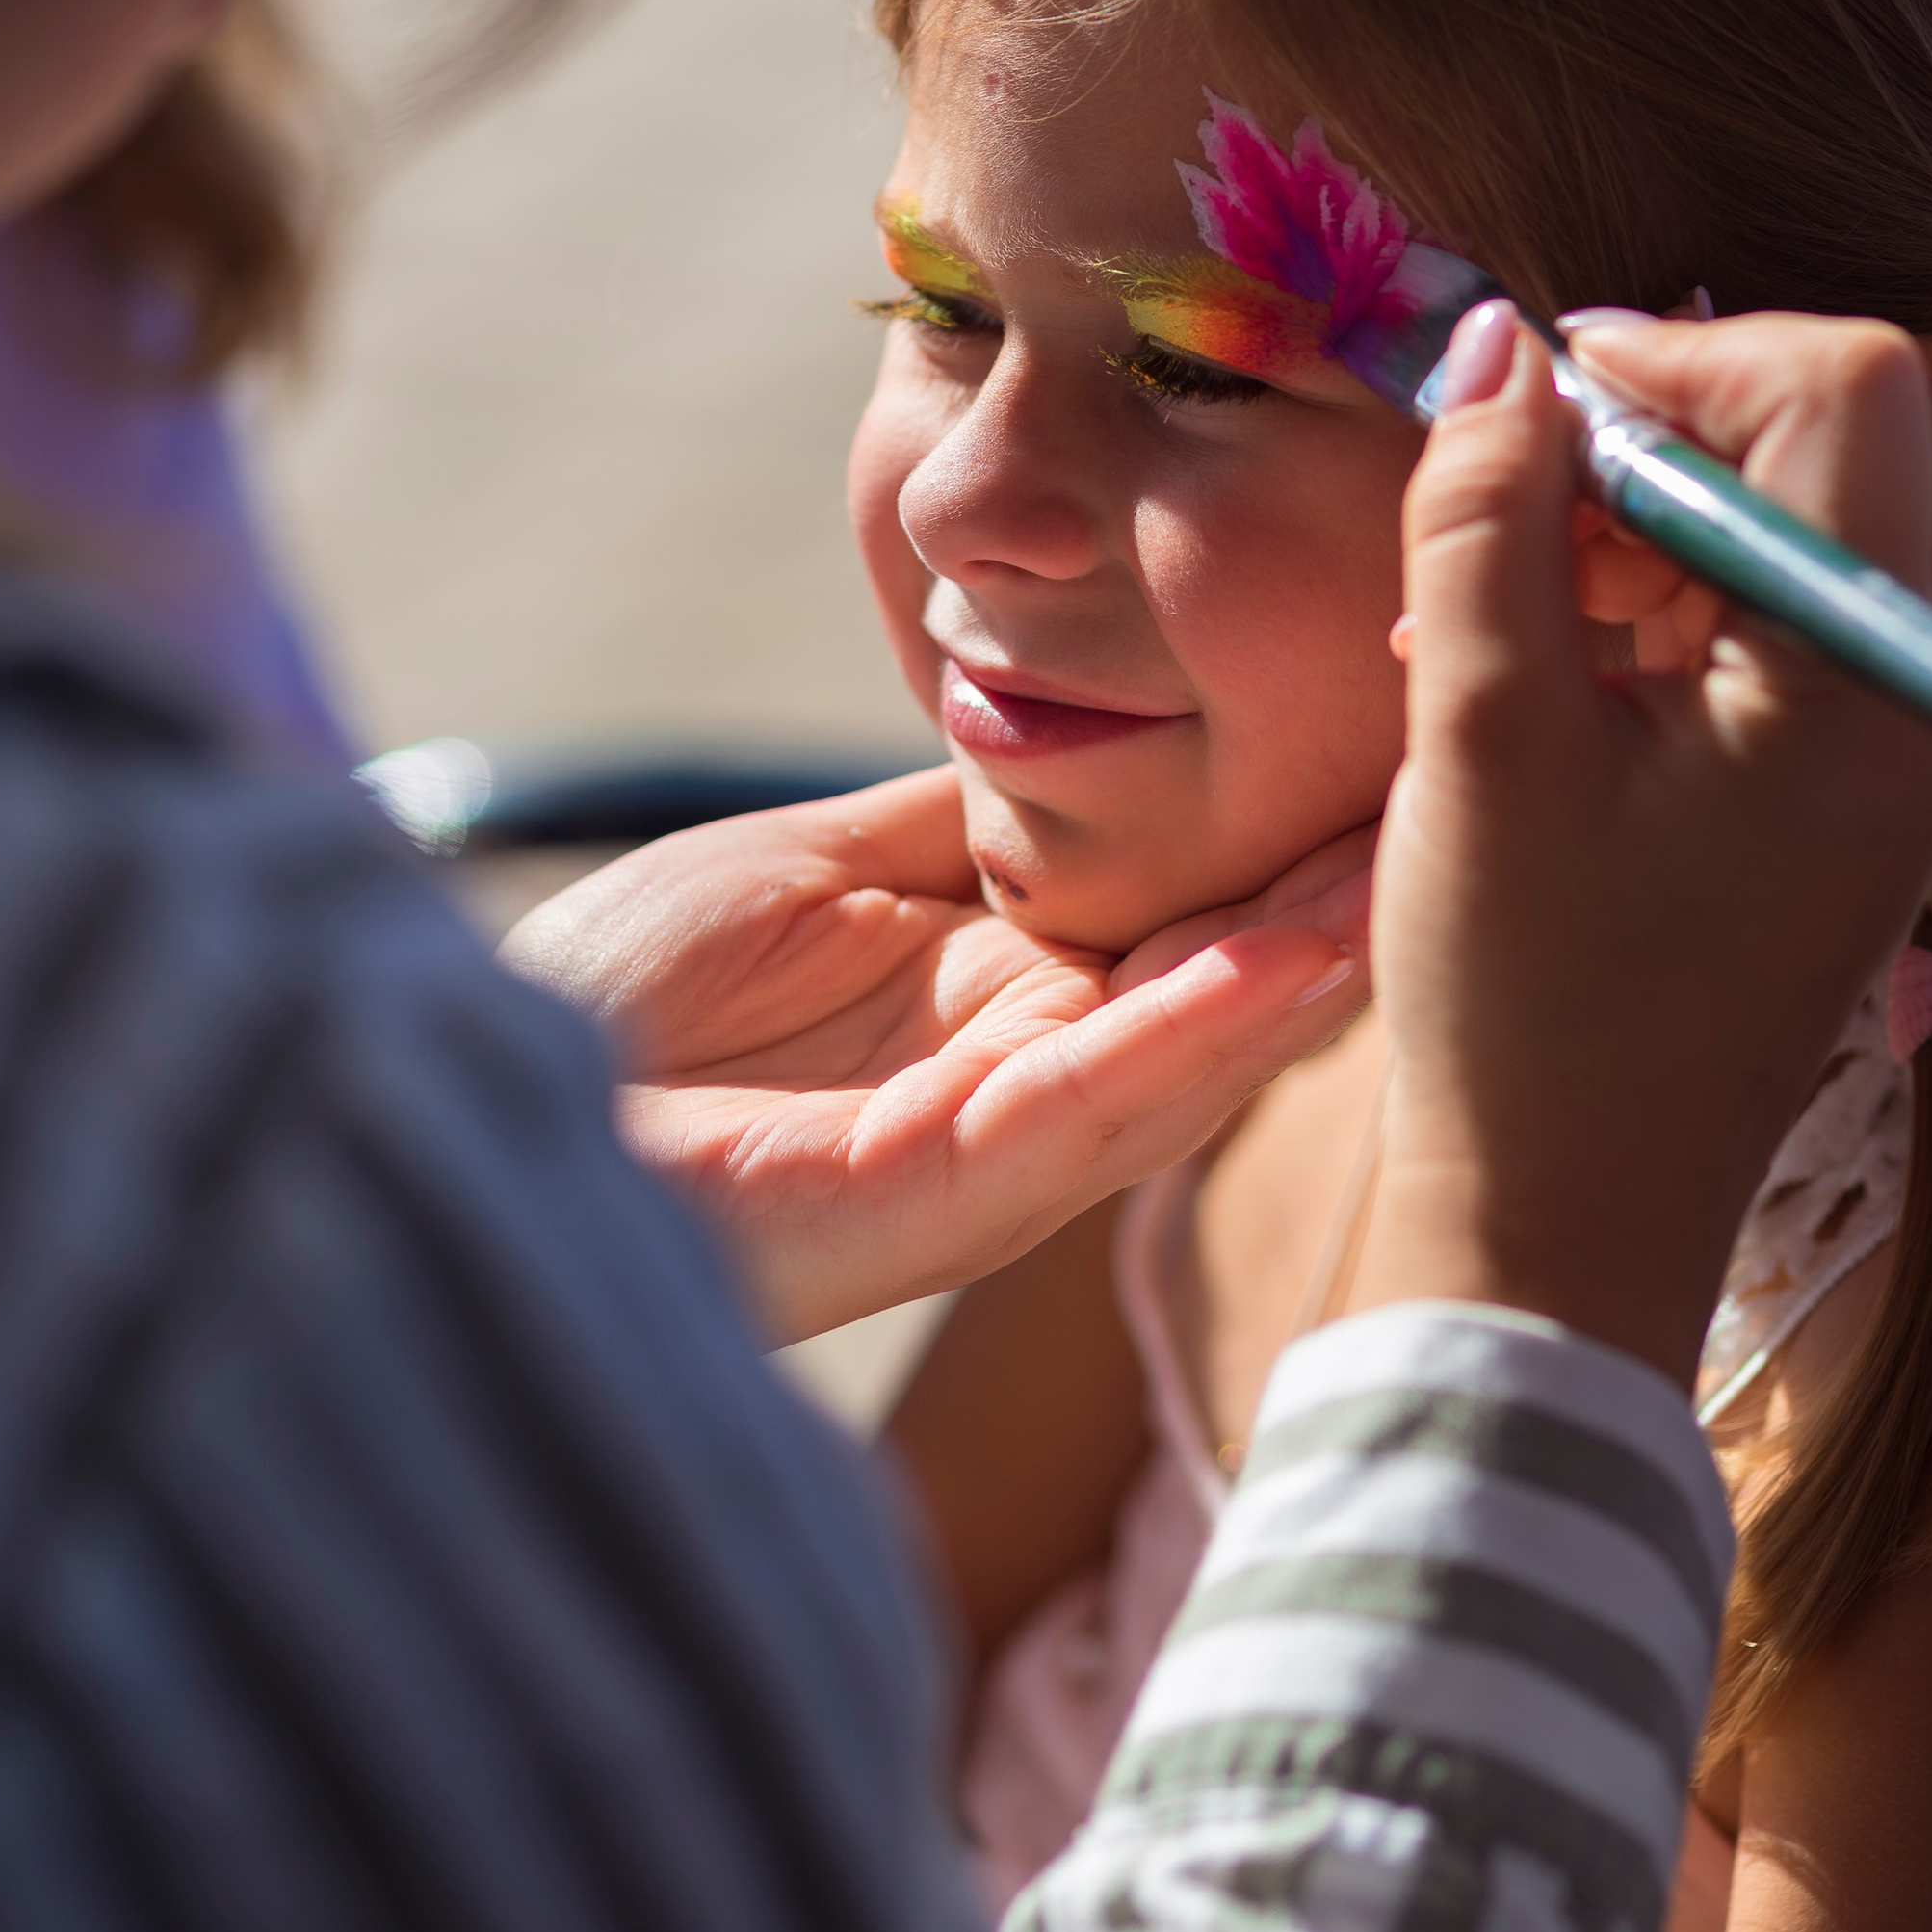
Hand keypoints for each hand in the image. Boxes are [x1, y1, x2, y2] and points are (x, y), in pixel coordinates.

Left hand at [502, 770, 1370, 1340]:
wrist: (462, 1087)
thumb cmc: (618, 986)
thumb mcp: (814, 865)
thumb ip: (951, 827)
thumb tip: (1069, 736)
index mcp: (987, 1001)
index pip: (1174, 921)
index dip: (1280, 844)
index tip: (1388, 747)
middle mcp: (1012, 1077)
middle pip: (1213, 989)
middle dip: (1338, 904)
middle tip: (1470, 800)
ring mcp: (983, 1146)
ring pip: (1185, 1053)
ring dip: (1305, 968)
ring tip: (1417, 875)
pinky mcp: (933, 1195)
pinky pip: (1089, 1105)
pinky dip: (1192, 1036)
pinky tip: (1282, 965)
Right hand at [1350, 307, 1931, 1381]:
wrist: (1568, 1224)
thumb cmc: (1530, 999)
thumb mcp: (1479, 727)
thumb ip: (1487, 512)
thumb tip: (1497, 346)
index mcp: (1873, 670)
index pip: (1844, 381)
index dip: (1681, 360)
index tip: (1536, 422)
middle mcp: (1921, 691)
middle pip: (1827, 435)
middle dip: (1654, 442)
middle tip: (1508, 528)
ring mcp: (1890, 742)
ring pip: (1785, 520)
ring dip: (1630, 530)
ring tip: (1487, 627)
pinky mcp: (1839, 784)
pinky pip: (1765, 620)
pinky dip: (1646, 610)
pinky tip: (1527, 682)